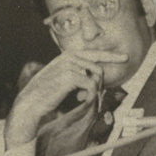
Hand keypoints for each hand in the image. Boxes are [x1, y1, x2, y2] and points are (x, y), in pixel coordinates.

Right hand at [3, 50, 126, 146]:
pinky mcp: (70, 76)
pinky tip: (81, 100)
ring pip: (96, 77)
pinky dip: (90, 95)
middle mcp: (69, 57)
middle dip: (99, 84)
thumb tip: (97, 76)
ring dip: (94, 91)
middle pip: (98, 68)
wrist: (31, 102)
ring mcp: (69, 65)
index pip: (94, 53)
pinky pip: (91, 86)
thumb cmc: (46, 92)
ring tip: (83, 98)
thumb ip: (77, 72)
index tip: (125, 58)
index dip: (111, 56)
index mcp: (68, 55)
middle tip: (90, 96)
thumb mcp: (62, 76)